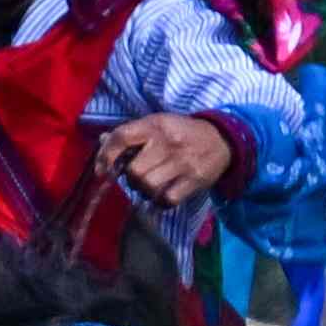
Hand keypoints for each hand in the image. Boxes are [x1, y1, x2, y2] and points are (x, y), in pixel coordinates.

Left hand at [105, 110, 242, 208]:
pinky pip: (168, 199)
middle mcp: (169, 143)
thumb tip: (102, 142)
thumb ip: (130, 133)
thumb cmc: (181, 133)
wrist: (223, 139)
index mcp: (155, 125)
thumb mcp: (157, 124)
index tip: (102, 170)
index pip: (122, 137)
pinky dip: (161, 201)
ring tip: (150, 185)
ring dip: (144, 190)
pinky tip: (163, 194)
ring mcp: (183, 162)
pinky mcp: (196, 179)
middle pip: (134, 170)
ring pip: (148, 185)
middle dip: (130, 178)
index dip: (106, 156)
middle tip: (137, 176)